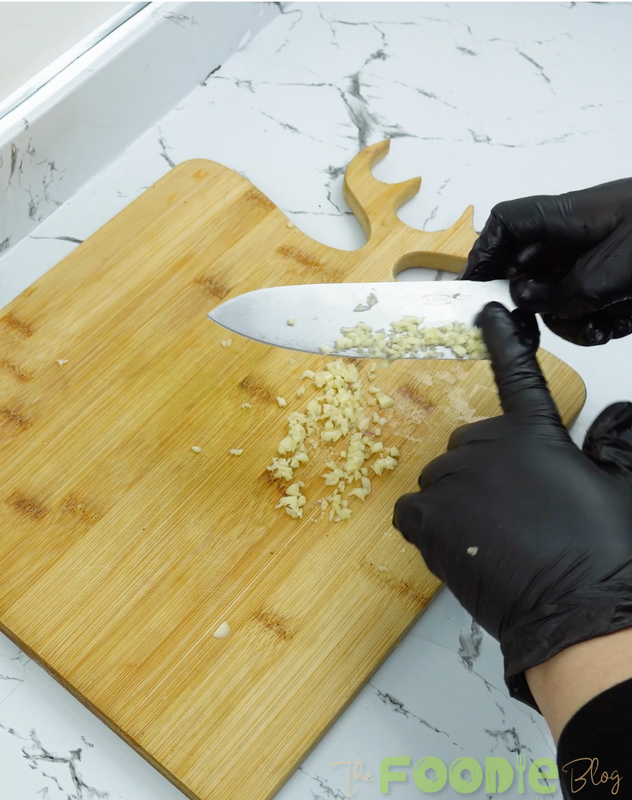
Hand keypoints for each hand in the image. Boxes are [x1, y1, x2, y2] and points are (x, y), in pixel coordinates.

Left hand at [392, 303, 631, 707]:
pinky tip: (459, 546)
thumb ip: (615, 442)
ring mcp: (453, 484)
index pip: (518, 375)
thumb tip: (617, 414)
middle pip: (469, 444)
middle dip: (485, 471)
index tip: (487, 312)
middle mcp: (488, 448)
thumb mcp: (622, 486)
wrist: (582, 614)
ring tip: (495, 537)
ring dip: (456, 499)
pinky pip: (410, 510)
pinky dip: (426, 525)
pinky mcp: (427, 521)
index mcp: (537, 434)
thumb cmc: (608, 555)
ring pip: (439, 478)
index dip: (504, 341)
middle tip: (517, 512)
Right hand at [462, 178, 631, 344]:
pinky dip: (597, 322)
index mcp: (568, 217)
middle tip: (529, 326)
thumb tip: (523, 298)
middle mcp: (577, 236)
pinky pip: (590, 306)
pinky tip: (614, 323)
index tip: (472, 289)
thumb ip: (560, 292)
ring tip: (597, 325)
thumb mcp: (607, 273)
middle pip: (529, 268)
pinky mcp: (617, 280)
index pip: (507, 224)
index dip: (484, 254)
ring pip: (559, 294)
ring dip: (570, 319)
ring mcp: (599, 258)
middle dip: (530, 302)